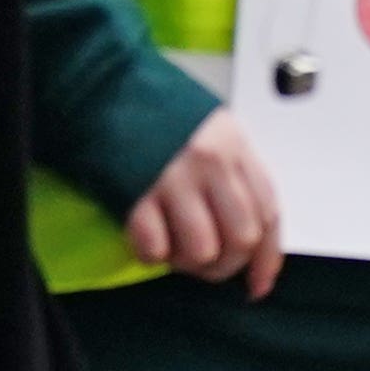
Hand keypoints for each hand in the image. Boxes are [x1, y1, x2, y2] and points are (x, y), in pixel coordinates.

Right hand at [126, 107, 286, 296]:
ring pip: (203, 250)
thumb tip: (248, 237)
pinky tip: (147, 236)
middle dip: (226, 264)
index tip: (258, 283)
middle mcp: (211, 162)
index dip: (266, 258)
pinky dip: (152, 254)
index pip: (268, 213)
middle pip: (241, 238)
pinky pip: (155, 248)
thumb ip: (233, 174)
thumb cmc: (155, 110)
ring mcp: (173, 177)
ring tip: (173, 246)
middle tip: (206, 263)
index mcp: (234, 145)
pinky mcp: (136, 193)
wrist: (101, 86)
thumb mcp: (211, 129)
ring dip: (188, 262)